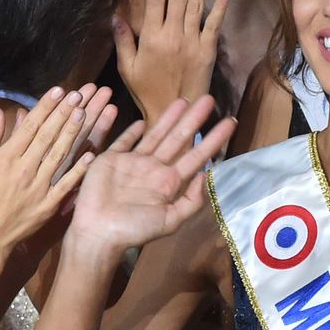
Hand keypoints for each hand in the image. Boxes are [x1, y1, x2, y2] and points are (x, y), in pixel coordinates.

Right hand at [0, 87, 97, 257]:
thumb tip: (0, 112)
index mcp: (6, 158)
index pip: (30, 126)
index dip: (45, 107)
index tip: (58, 90)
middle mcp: (24, 169)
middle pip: (47, 136)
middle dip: (63, 113)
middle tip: (78, 95)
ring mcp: (38, 187)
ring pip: (59, 155)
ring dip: (72, 133)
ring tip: (84, 113)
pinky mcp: (49, 205)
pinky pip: (67, 184)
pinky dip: (79, 169)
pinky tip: (90, 153)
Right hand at [68, 96, 234, 254]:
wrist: (99, 231)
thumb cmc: (135, 229)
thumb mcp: (171, 220)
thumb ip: (191, 200)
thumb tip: (205, 176)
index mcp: (170, 183)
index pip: (197, 156)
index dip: (213, 140)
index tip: (229, 123)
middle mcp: (155, 169)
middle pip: (179, 139)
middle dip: (194, 120)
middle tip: (209, 99)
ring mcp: (134, 163)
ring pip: (156, 135)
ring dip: (169, 118)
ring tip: (184, 100)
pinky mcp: (112, 159)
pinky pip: (125, 141)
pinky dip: (133, 131)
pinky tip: (143, 121)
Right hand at [114, 0, 229, 119]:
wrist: (175, 111)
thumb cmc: (147, 91)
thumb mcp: (127, 67)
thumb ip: (122, 40)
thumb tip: (114, 16)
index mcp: (151, 37)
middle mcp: (173, 35)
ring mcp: (192, 42)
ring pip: (196, 5)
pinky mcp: (208, 51)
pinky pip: (214, 25)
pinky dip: (220, 8)